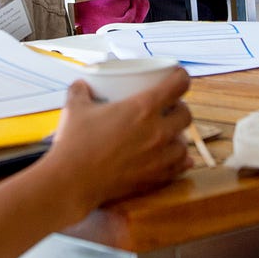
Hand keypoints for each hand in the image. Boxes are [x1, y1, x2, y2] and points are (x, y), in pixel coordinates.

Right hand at [49, 68, 192, 211]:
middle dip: (179, 108)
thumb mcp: (75, 107)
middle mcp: (158, 131)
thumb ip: (80, 91)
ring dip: (178, 135)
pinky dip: (178, 159)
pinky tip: (171, 156)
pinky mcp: (156, 178)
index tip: (176, 76)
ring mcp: (160, 157)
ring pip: (185, 142)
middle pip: (186, 114)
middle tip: (166, 108)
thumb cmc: (75, 142)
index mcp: (143, 108)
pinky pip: (180, 166)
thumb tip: (82, 84)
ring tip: (165, 134)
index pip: (178, 85)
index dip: (180, 76)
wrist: (73, 181)